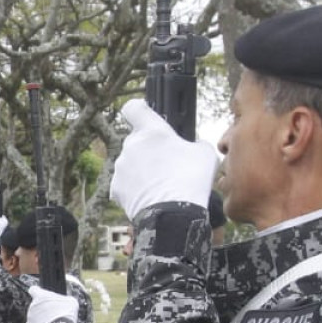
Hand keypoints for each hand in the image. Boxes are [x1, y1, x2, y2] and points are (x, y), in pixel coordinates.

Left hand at [111, 99, 219, 218]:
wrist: (173, 214)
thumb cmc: (190, 180)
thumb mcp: (206, 154)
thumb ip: (196, 143)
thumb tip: (194, 146)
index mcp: (152, 131)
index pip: (134, 108)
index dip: (139, 110)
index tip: (144, 115)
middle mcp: (131, 145)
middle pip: (137, 140)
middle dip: (149, 149)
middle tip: (167, 163)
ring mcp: (121, 167)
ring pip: (131, 163)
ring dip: (141, 169)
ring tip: (160, 184)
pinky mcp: (116, 187)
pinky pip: (125, 183)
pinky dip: (134, 188)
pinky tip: (149, 196)